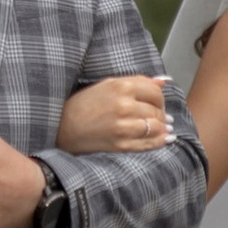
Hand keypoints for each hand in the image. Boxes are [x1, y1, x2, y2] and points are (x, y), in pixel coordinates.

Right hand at [54, 73, 169, 156]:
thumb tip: (164, 83)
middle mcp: (124, 106)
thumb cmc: (84, 104)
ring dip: (161, 128)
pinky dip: (159, 141)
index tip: (157, 103)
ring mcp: (123, 127)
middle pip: (156, 110)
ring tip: (164, 128)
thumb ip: (137, 82)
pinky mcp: (121, 145)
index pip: (155, 92)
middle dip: (161, 114)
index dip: (159, 99)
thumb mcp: (108, 85)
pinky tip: (164, 139)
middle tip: (160, 116)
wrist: (63, 127)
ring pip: (155, 127)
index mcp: (121, 87)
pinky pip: (148, 144)